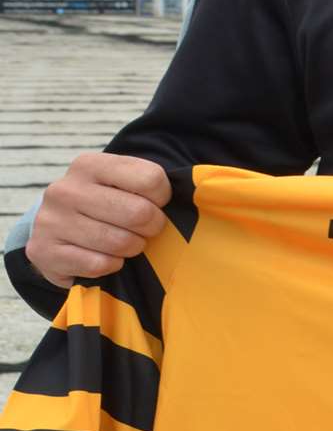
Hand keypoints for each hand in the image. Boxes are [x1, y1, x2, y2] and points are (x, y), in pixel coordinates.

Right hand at [26, 153, 170, 287]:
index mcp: (89, 164)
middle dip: (152, 227)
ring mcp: (50, 221)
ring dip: (133, 248)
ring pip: (119, 242)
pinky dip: (111, 265)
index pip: (151, 180)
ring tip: (127, 244)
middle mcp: (65, 189)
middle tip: (146, 230)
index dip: (163, 198)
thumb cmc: (103, 203)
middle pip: (138, 213)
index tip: (156, 203)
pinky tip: (105, 257)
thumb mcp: (121, 182)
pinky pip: (99, 264)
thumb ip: (148, 183)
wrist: (56, 230)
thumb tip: (190, 194)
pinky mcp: (44, 252)